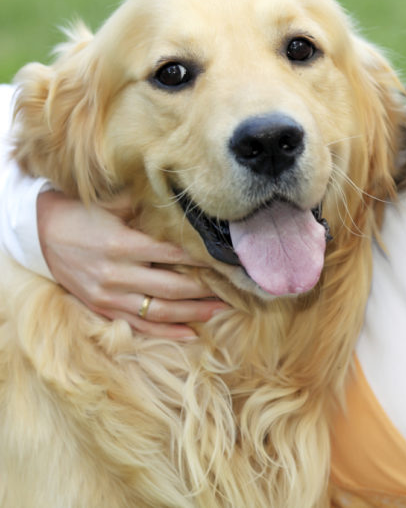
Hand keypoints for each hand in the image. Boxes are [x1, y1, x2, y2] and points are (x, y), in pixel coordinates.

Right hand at [37, 190, 228, 338]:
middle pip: (172, 288)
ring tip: (220, 309)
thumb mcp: (114, 203)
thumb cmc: (83, 213)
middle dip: (206, 290)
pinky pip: (139, 326)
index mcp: (122, 245)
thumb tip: (187, 206)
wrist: (40, 233)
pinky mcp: (102, 308)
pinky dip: (166, 332)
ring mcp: (108, 295)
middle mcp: (116, 274)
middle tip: (233, 289)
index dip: (203, 259)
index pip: (174, 255)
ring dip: (193, 313)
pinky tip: (192, 333)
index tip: (227, 260)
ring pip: (159, 311)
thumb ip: (148, 207)